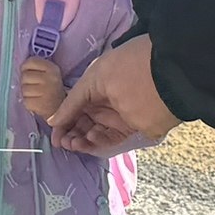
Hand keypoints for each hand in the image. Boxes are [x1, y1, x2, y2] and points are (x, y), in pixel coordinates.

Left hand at [17, 58, 65, 120]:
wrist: (62, 111)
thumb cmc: (52, 91)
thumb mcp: (49, 75)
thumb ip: (36, 68)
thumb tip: (20, 67)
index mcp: (52, 68)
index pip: (31, 61)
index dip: (26, 67)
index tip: (29, 73)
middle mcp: (50, 78)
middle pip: (25, 76)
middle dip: (25, 82)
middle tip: (33, 87)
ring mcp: (46, 91)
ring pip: (24, 89)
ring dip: (26, 94)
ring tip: (35, 96)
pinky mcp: (41, 104)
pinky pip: (25, 101)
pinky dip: (28, 103)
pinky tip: (35, 103)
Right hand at [51, 37, 180, 153]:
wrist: (161, 77)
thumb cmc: (123, 70)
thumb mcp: (92, 79)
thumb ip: (72, 103)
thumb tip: (52, 121)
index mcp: (96, 85)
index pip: (75, 107)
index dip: (63, 120)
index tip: (54, 133)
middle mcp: (106, 101)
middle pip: (83, 122)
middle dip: (71, 133)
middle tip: (62, 142)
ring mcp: (118, 116)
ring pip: (94, 132)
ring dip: (81, 140)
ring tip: (72, 144)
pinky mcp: (130, 130)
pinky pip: (110, 139)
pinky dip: (98, 142)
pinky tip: (88, 139)